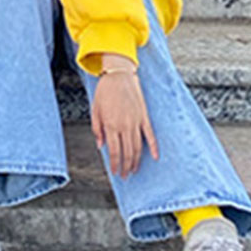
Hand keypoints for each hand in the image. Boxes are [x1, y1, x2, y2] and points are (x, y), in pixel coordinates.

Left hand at [90, 62, 158, 176]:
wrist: (119, 75)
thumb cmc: (105, 91)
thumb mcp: (95, 109)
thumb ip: (97, 129)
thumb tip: (100, 145)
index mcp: (111, 124)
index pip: (114, 151)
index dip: (115, 164)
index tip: (115, 172)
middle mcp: (125, 125)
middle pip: (127, 152)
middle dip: (126, 166)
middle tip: (125, 175)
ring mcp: (136, 122)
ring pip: (138, 146)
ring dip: (136, 161)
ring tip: (134, 170)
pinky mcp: (144, 117)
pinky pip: (150, 135)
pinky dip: (153, 147)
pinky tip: (155, 157)